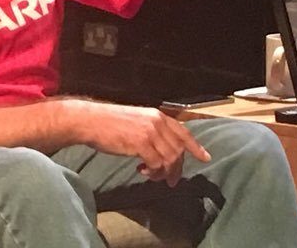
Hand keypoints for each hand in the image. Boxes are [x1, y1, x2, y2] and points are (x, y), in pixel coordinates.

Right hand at [70, 101, 209, 186]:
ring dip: (164, 173)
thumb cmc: (109, 122)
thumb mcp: (136, 120)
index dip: (196, 146)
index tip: (205, 157)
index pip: (183, 132)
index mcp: (157, 115)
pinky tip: (141, 171)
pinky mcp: (141, 144)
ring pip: (170, 159)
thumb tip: (162, 149)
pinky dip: (152, 173)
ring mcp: (150, 132)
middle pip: (178, 150)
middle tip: (171, 181)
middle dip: (177, 168)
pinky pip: (157, 164)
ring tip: (153, 177)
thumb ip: (151, 130)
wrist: (91, 121)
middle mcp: (157, 122)